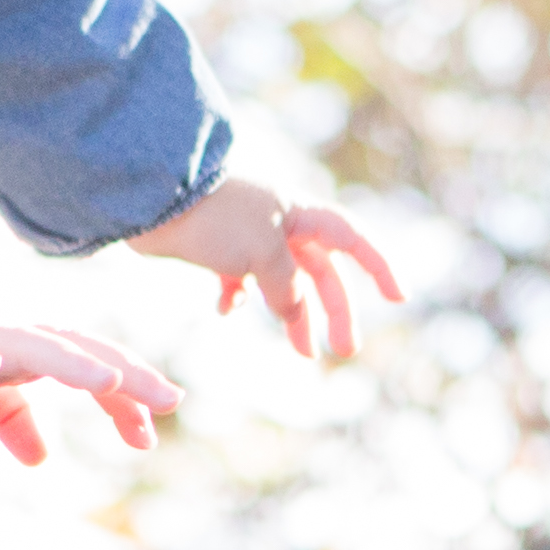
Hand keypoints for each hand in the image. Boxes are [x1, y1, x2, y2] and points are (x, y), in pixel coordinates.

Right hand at [0, 261, 176, 464]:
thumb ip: (11, 416)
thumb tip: (41, 459)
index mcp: (24, 346)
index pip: (87, 363)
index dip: (125, 395)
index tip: (150, 437)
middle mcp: (6, 334)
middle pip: (74, 349)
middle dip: (124, 374)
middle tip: (171, 400)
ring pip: (24, 345)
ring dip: (68, 361)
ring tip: (106, 381)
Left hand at [121, 176, 406, 361]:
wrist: (151, 198)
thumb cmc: (214, 216)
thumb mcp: (263, 253)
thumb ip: (288, 286)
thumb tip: (295, 312)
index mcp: (301, 214)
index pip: (353, 240)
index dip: (379, 268)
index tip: (398, 298)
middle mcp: (280, 223)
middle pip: (321, 271)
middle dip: (335, 310)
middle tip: (343, 350)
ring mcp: (249, 236)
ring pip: (284, 282)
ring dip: (294, 315)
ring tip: (302, 351)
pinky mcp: (217, 249)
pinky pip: (241, 279)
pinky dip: (240, 297)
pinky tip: (228, 309)